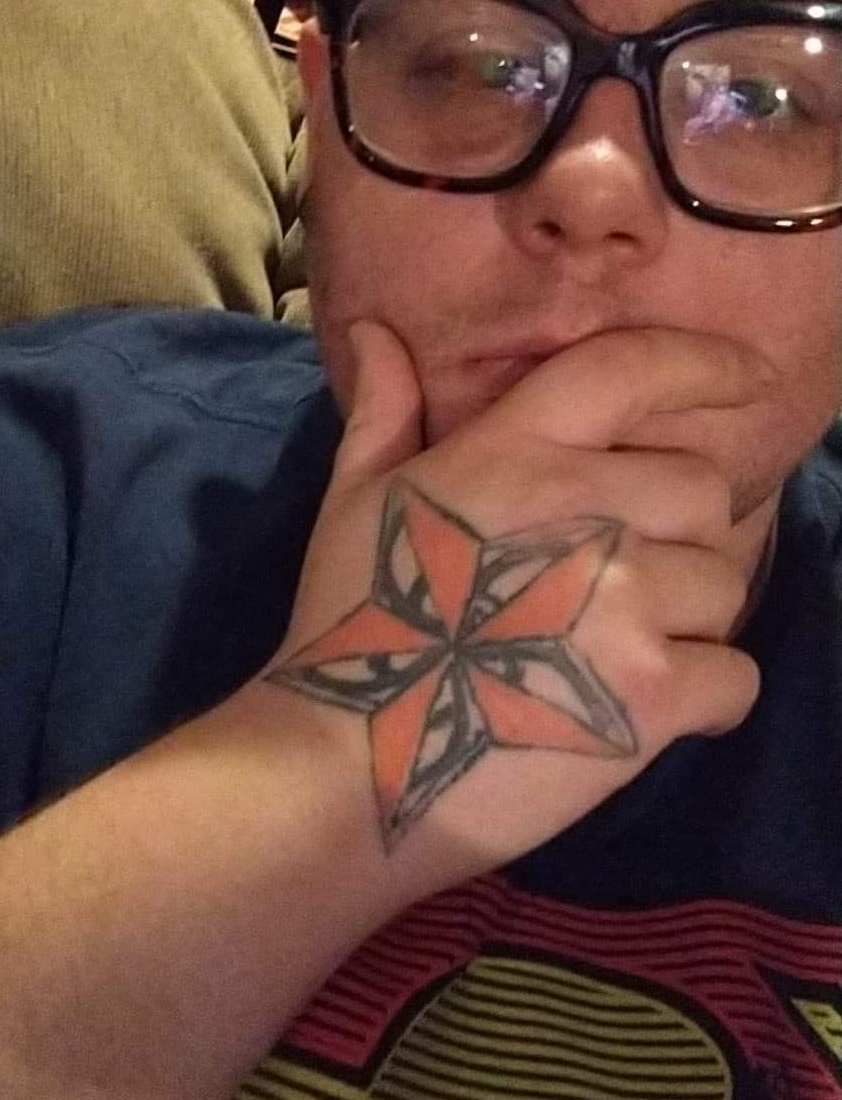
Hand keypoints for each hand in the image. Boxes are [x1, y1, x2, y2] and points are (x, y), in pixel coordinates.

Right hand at [265, 322, 769, 894]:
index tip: (753, 378)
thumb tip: (372, 328)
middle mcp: (586, 511)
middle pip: (703, 489)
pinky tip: (645, 716)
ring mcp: (627, 604)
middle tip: (619, 582)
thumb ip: (385, 413)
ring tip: (616, 657)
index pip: (632, 370)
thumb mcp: (352, 504)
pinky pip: (738, 676)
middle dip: (679, 532)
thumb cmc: (347, 631)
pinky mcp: (654, 697)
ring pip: (725, 585)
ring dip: (688, 619)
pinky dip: (707, 698)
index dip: (706, 364)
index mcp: (515, 453)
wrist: (345, 770)